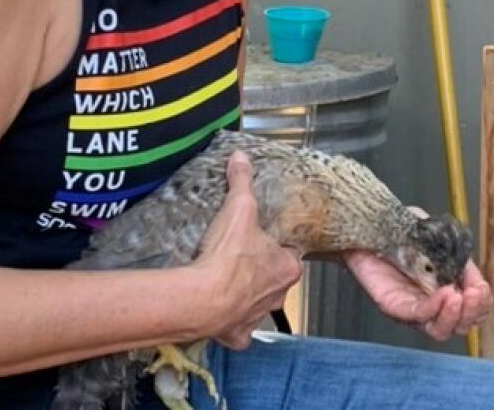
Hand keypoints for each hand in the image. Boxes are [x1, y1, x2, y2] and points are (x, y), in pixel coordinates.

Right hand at [192, 151, 301, 349]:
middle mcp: (278, 295)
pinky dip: (227, 320)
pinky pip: (236, 328)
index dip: (276, 246)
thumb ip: (242, 181)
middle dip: (260, 271)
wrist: (203, 298)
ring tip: (223, 277)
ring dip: (244, 294)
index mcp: (287, 267)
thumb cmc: (228, 257)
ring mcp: (257, 316)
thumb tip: (241, 158)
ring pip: (257, 304)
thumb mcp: (239, 207)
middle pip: (274, 280)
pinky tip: (215, 305)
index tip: (260, 239)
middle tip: (238, 256)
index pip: (289, 254)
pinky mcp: (237, 334)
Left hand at [343, 208, 490, 341]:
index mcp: (445, 287)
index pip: (471, 308)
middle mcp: (430, 303)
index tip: (481, 287)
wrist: (363, 226)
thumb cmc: (396, 230)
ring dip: (455, 316)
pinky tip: (444, 294)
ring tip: (459, 297)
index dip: (481, 301)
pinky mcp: (392, 305)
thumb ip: (452, 245)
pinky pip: (416, 315)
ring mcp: (411, 307)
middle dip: (473, 312)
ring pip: (439, 330)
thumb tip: (467, 264)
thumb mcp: (432, 232)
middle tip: (475, 294)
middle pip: (460, 325)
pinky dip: (433, 307)